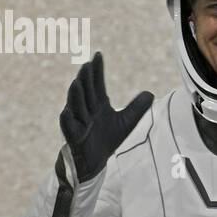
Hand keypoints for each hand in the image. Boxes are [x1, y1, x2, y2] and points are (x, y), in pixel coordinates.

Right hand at [58, 52, 153, 182]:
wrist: (95, 161)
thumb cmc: (107, 139)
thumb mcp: (126, 122)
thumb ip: (137, 108)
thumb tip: (150, 93)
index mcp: (98, 104)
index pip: (97, 83)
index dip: (97, 70)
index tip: (98, 54)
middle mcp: (86, 110)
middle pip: (86, 91)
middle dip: (85, 79)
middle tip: (86, 64)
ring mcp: (78, 122)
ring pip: (75, 106)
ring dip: (75, 95)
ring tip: (76, 82)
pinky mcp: (74, 137)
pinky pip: (68, 127)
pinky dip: (67, 119)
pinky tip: (66, 112)